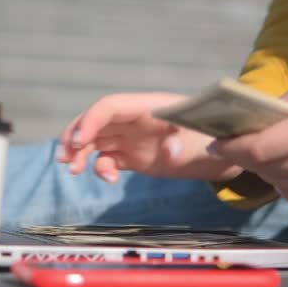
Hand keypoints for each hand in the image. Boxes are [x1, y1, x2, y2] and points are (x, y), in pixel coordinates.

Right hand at [57, 93, 242, 183]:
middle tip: (63, 157)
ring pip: (96, 140)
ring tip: (70, 169)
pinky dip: (99, 167)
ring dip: (79, 152)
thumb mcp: (205, 140)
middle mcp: (135, 120)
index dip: (91, 120)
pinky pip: (107, 159)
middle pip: (95, 121)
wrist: (224, 155)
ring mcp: (132, 138)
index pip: (110, 106)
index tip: (78, 140)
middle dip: (75, 135)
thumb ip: (187, 144)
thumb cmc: (216, 139)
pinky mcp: (133, 157)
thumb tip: (170, 152)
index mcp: (148, 107)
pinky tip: (106, 179)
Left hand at [209, 33, 287, 215]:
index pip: (263, 149)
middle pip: (274, 170)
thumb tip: (250, 124)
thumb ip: (283, 106)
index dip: (232, 148)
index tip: (215, 142)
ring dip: (268, 175)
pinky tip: (287, 181)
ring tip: (259, 157)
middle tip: (234, 146)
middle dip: (246, 159)